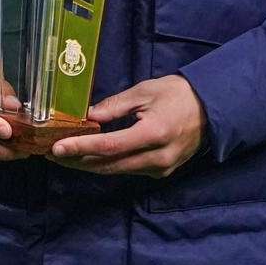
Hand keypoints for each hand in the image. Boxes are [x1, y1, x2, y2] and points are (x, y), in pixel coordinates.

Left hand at [52, 75, 206, 176]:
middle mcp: (157, 157)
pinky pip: (128, 169)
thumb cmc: (177, 94)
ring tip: (65, 156)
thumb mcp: (144, 92)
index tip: (57, 149)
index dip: (81, 148)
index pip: (109, 146)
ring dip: (90, 165)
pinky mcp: (162, 172)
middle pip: (109, 165)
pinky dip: (107, 164)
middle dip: (78, 161)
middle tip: (52, 155)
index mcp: (153, 133)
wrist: (213, 109)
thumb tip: (86, 116)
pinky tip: (90, 157)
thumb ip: (114, 106)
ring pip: (117, 170)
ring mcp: (160, 168)